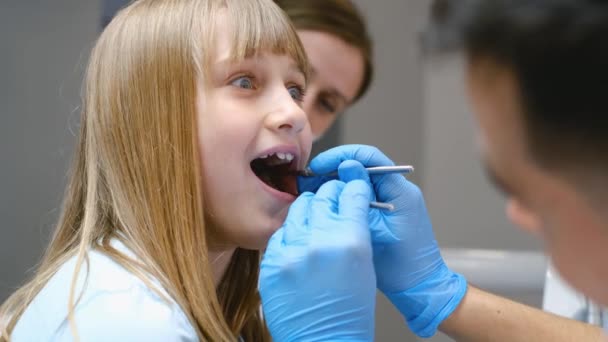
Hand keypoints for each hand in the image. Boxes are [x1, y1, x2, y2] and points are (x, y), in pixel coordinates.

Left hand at [260, 178, 375, 340]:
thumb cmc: (349, 310)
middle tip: (332, 196)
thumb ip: (353, 230)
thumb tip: (345, 205)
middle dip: (330, 194)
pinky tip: (298, 243)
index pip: (350, 194)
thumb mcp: (364, 265)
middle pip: (322, 197)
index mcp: (351, 240)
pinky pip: (281, 234)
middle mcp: (320, 241)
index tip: (350, 186)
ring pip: (298, 210)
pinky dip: (291, 234)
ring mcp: (292, 251)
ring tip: (314, 218)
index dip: (351, 187)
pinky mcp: (272, 263)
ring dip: (308, 210)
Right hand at [300, 145, 466, 337]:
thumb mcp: (375, 231)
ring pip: (359, 181)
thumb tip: (346, 167)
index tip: (320, 165)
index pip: (370, 157)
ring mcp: (392, 201)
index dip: (341, 156)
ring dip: (336, 182)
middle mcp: (398, 191)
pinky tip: (324, 203)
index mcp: (400, 191)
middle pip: (362, 166)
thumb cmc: (402, 267)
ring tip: (312, 189)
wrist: (419, 288)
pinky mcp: (385, 212)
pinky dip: (342, 196)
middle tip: (310, 178)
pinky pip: (361, 196)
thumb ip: (359, 199)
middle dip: (334, 168)